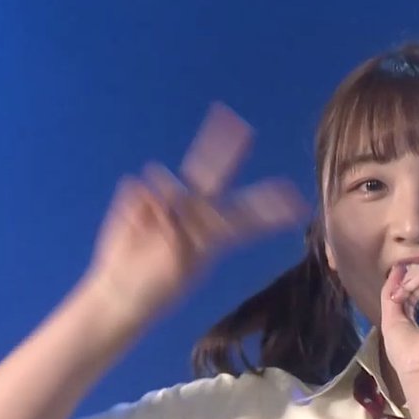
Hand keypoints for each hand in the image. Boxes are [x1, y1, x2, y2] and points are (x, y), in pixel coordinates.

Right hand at [83, 103, 304, 314]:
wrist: (122, 292)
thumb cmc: (157, 288)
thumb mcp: (182, 267)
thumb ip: (187, 233)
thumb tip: (174, 202)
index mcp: (213, 232)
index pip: (247, 217)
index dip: (270, 208)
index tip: (297, 201)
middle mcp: (193, 211)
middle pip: (212, 174)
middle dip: (224, 149)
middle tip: (241, 126)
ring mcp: (165, 203)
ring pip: (167, 182)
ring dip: (162, 204)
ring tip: (152, 231)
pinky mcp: (138, 199)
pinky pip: (140, 193)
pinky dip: (136, 211)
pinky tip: (134, 229)